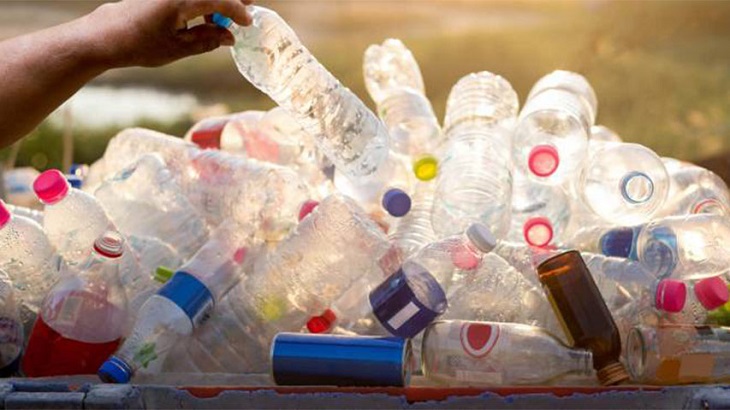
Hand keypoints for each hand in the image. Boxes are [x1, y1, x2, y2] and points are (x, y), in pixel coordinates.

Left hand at [89, 0, 252, 67]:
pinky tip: (203, 16)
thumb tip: (230, 37)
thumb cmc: (139, 44)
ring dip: (215, 2)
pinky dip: (202, 1)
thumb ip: (207, 40)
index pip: (221, 0)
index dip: (238, 11)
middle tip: (243, 12)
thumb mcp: (178, 48)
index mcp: (181, 0)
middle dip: (232, 0)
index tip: (247, 24)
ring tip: (219, 22)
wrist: (106, 35)